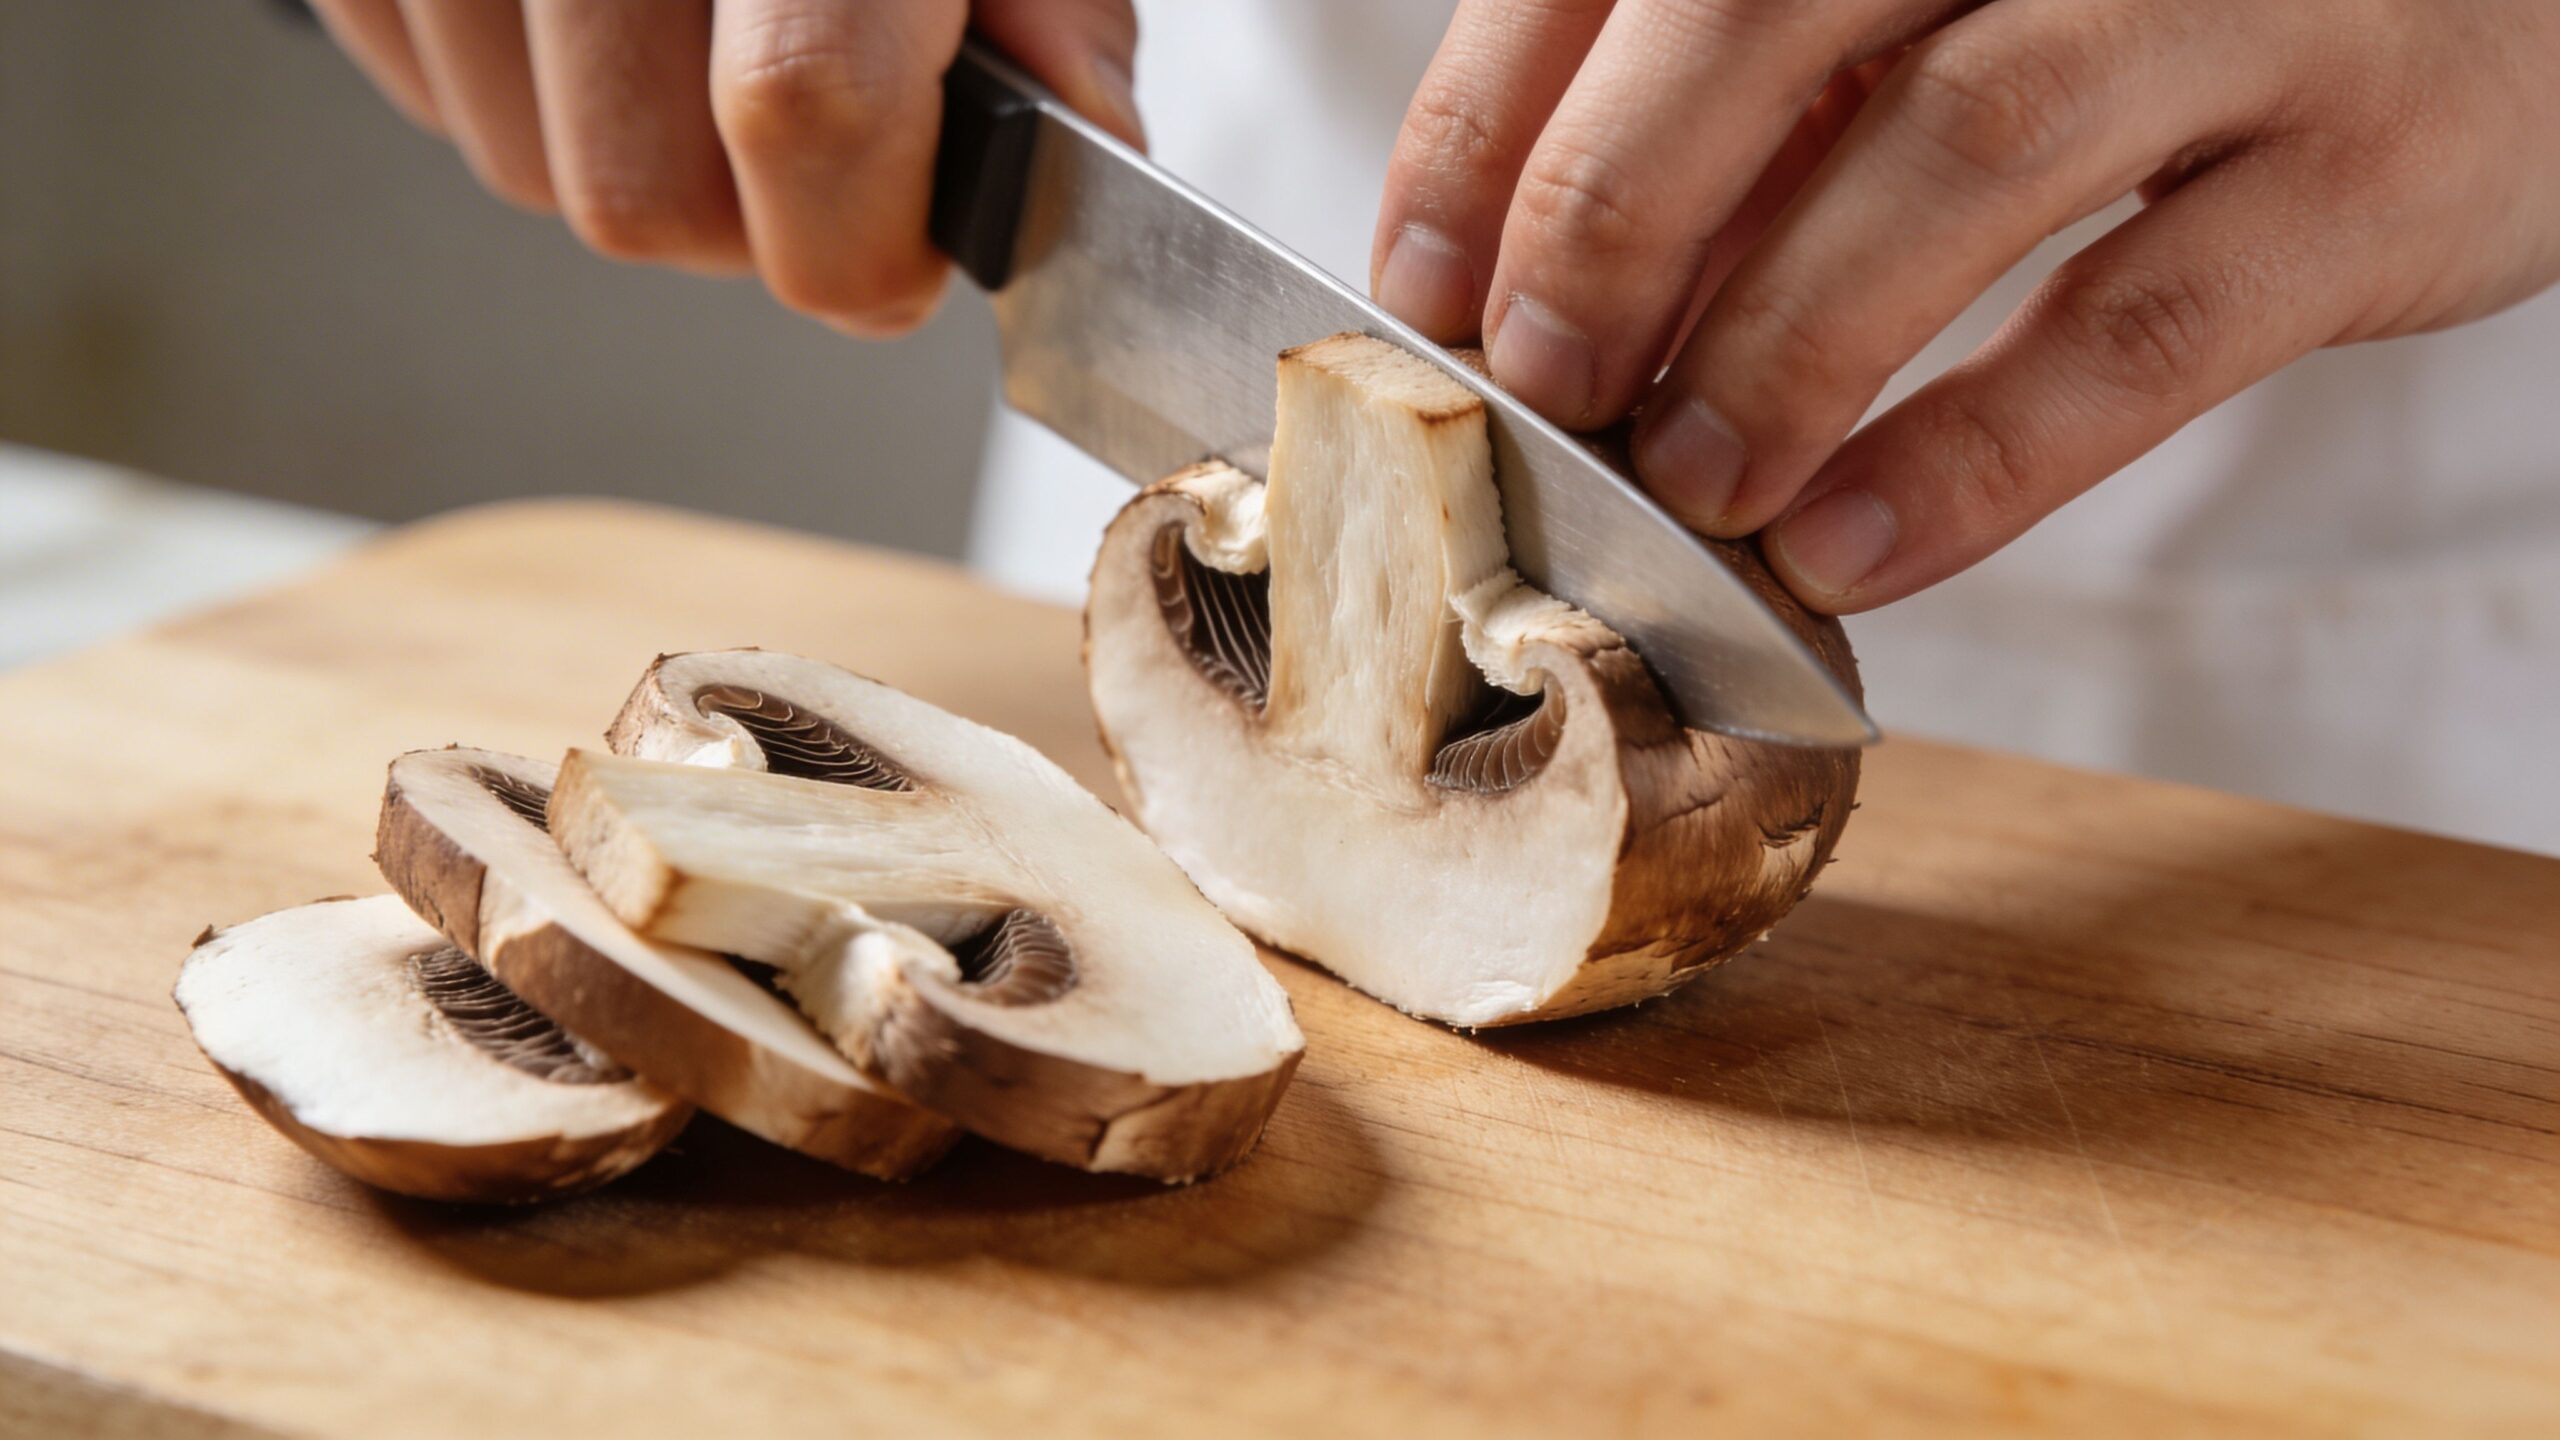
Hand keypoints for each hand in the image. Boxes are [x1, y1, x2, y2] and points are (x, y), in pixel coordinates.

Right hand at [309, 0, 1141, 333]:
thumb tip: (1070, 137)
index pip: (808, 106)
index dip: (870, 231)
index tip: (909, 243)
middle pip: (646, 194)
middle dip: (753, 211)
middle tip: (816, 116)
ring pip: (531, 166)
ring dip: (643, 150)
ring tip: (701, 26)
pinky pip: (439, 96)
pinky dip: (539, 84)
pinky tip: (610, 1)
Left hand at [1371, 1, 2559, 611]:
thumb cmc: (2159, 8)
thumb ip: (1771, 91)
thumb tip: (1540, 266)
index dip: (1492, 116)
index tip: (1416, 284)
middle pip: (1764, 19)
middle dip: (1606, 222)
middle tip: (1537, 387)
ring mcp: (2243, 5)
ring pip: (1951, 156)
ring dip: (1778, 343)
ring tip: (1683, 486)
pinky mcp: (2369, 169)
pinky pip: (2136, 329)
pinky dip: (1972, 460)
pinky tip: (1848, 552)